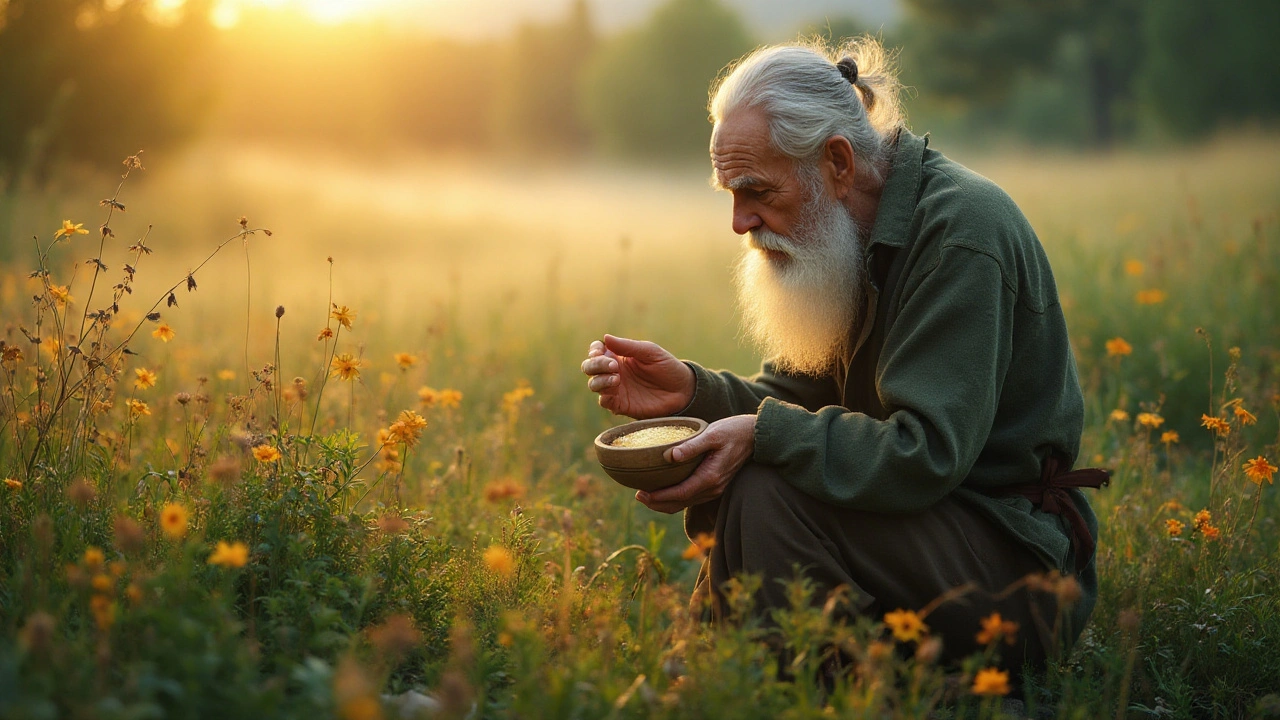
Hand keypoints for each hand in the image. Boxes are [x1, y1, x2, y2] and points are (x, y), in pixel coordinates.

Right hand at [581, 334, 694, 418]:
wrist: (683, 391)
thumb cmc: (668, 367)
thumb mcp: (650, 352)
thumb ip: (628, 346)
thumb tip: (605, 337)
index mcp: (619, 356)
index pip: (596, 350)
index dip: (594, 350)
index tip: (601, 350)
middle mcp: (614, 372)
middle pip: (590, 367)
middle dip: (595, 365)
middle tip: (613, 365)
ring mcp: (616, 389)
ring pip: (593, 384)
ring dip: (600, 379)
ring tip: (617, 378)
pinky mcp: (621, 405)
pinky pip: (604, 401)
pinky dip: (605, 394)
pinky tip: (616, 388)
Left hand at [637, 414, 755, 513]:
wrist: (754, 436)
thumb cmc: (733, 431)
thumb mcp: (712, 434)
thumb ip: (692, 446)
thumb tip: (670, 455)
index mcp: (710, 477)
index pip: (679, 493)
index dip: (659, 497)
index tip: (641, 494)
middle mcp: (713, 488)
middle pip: (680, 503)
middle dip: (657, 503)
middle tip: (638, 496)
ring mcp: (715, 489)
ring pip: (685, 503)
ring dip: (665, 502)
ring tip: (646, 496)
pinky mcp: (715, 485)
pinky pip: (692, 497)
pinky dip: (676, 498)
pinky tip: (665, 490)